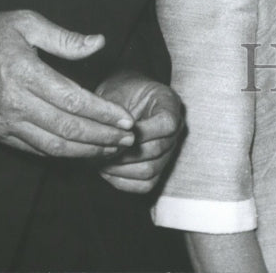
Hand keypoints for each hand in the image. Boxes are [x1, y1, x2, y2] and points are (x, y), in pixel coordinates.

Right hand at [0, 10, 136, 157]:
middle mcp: (15, 104)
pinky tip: (82, 150)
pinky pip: (34, 149)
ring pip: (52, 146)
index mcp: (25, 74)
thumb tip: (100, 42)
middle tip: (129, 140)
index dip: (103, 113)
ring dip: (86, 151)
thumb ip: (65, 38)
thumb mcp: (26, 23)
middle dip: (102, 137)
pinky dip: (62, 154)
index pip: (73, 100)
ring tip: (113, 148)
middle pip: (67, 128)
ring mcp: (5, 122)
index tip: (127, 119)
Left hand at [95, 72, 184, 193]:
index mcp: (169, 103)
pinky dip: (123, 181)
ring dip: (121, 169)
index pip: (168, 124)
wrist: (122, 96)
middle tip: (101, 150)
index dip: (143, 132)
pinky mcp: (158, 167)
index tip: (120, 132)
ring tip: (100, 161)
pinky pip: (145, 184)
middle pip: (157, 150)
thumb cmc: (119, 92)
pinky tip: (107, 170)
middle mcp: (175, 128)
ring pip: (149, 170)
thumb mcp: (117, 93)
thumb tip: (117, 139)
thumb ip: (117, 114)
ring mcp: (168, 150)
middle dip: (124, 154)